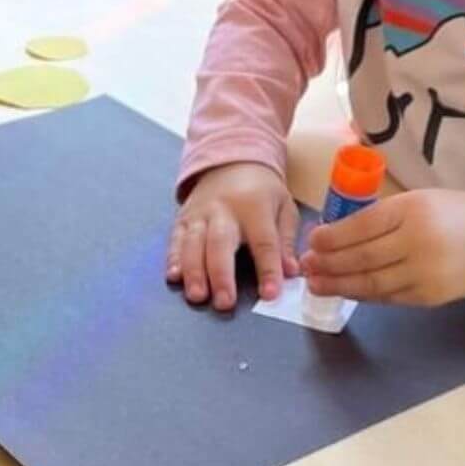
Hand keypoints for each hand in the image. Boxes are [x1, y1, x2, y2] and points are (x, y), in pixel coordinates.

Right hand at [167, 162, 299, 309]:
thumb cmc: (262, 191)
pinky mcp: (183, 219)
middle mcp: (223, 210)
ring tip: (197, 296)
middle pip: (220, 244)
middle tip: (225, 303)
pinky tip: (174, 277)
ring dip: (194, 271)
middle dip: (221, 275)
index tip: (270, 294)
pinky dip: (173, 259)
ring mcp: (199, 214)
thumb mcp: (284, 208)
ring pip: (193, 243)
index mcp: (255, 207)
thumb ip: (287, 241)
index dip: (267, 269)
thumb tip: (291, 271)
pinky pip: (175, 240)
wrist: (230, 162)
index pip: (263, 242)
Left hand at [300, 189, 464, 305]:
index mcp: (413, 211)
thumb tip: (333, 235)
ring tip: (316, 283)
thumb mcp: (418, 201)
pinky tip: (345, 289)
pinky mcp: (429, 296)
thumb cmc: (453, 214)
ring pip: (371, 283)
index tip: (311, 240)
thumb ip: (381, 217)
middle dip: (328, 264)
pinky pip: (387, 297)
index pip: (361, 227)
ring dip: (338, 285)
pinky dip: (363, 294)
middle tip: (305, 266)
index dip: (331, 237)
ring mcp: (426, 273)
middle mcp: (419, 242)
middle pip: (362, 258)